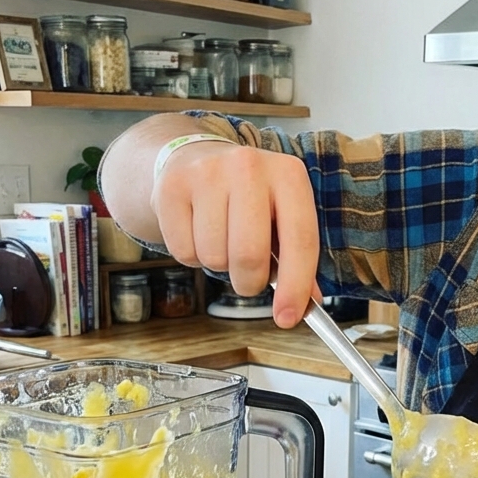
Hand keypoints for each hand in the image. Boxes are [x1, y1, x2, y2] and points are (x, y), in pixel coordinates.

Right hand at [150, 141, 319, 327]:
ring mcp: (207, 173)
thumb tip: (306, 304)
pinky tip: (197, 232)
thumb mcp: (280, 216)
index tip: (287, 318)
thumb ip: (297, 259)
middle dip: (249, 282)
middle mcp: (249, 166)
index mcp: (289, 175)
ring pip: (214, 256)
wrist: (195, 159)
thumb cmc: (247, 198)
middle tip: (248, 277)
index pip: (300, 240)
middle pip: (250, 255)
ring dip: (219, 266)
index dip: (295, 287)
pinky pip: (183, 251)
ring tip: (221, 242)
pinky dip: (192, 256)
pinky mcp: (172, 187)